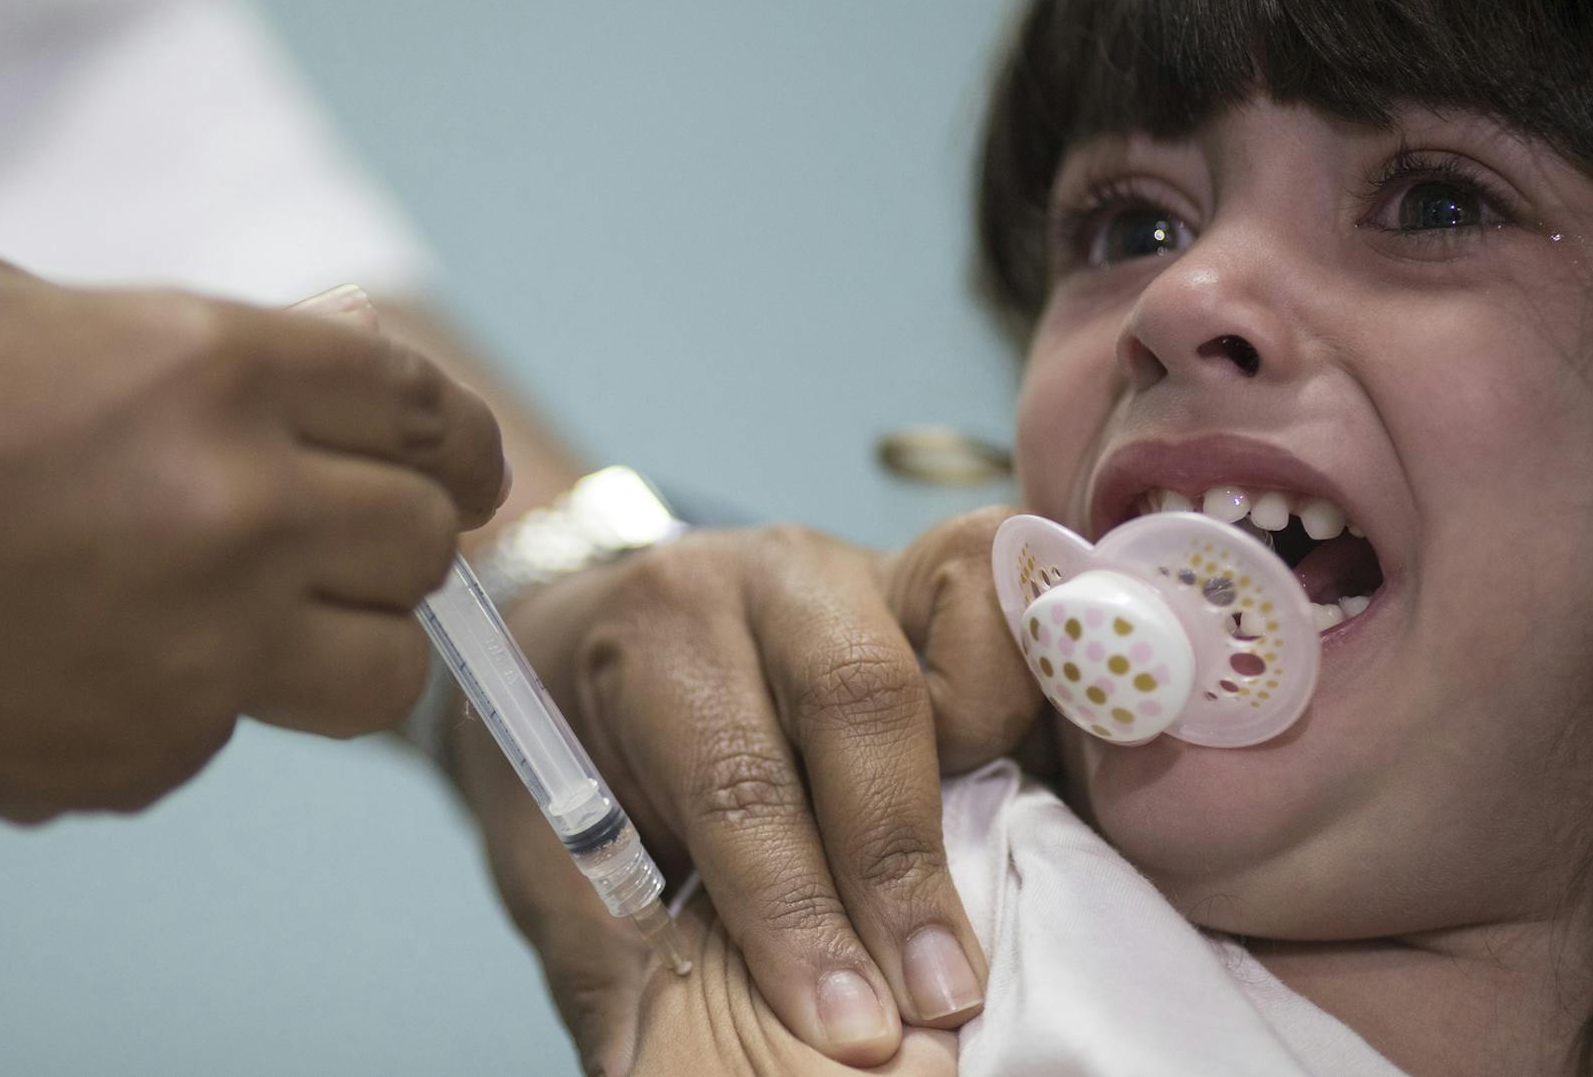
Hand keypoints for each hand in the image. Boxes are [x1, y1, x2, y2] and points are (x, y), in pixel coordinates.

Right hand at [0, 257, 505, 821]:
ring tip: (253, 621)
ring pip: (382, 670)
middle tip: (352, 546)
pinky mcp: (144, 754)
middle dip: (402, 541)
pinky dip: (190, 705)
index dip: (455, 438)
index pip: (416, 401)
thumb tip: (302, 390)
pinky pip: (232, 734)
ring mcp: (201, 646)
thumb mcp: (14, 313)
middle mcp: (236, 503)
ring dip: (345, 644)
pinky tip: (82, 662)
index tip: (464, 468)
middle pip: (427, 542)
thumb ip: (184, 350)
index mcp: (209, 364)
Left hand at [447, 511, 1040, 1073]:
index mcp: (662, 633)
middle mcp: (773, 578)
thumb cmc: (583, 748)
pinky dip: (1036, 702)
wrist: (589, 634)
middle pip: (858, 697)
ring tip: (998, 905)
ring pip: (965, 633)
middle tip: (937, 1004)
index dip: (798, 911)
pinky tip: (1031, 801)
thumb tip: (656, 1075)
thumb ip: (618, 955)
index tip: (848, 1027)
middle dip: (900, 865)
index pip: (738, 776)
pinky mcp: (946, 587)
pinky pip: (1017, 619)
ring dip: (995, 768)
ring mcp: (873, 568)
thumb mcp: (557, 849)